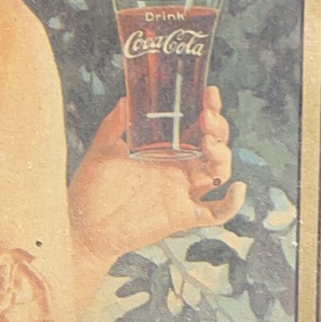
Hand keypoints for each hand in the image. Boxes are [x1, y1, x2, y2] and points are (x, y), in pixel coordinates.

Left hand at [69, 86, 246, 303]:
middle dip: (218, 128)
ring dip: (222, 155)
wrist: (84, 228)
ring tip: (209, 142)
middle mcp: (178, 170)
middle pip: (214, 146)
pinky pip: (216, 213)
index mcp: (164, 151)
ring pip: (218, 173)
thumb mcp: (101, 151)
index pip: (195, 127)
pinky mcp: (182, 217)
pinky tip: (236, 188)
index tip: (209, 93)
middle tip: (207, 115)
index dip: (208, 109)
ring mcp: (182, 193)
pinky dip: (232, 204)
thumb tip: (125, 101)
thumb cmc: (91, 190)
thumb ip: (113, 126)